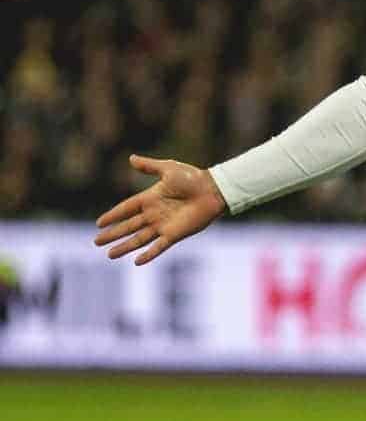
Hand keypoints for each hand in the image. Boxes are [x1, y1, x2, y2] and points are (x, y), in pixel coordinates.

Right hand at [94, 155, 227, 265]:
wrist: (213, 190)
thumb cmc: (193, 178)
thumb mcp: (168, 169)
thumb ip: (149, 166)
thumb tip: (131, 158)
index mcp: (151, 198)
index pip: (126, 208)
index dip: (113, 215)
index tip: (99, 223)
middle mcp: (154, 213)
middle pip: (128, 226)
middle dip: (113, 234)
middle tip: (96, 242)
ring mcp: (164, 225)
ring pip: (139, 238)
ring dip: (124, 247)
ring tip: (109, 255)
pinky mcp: (175, 234)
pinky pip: (159, 247)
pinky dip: (148, 254)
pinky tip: (136, 262)